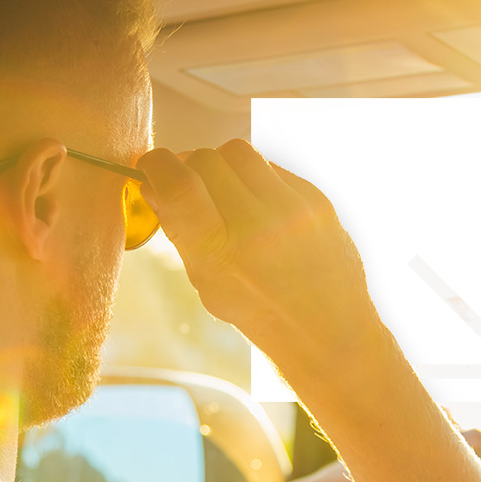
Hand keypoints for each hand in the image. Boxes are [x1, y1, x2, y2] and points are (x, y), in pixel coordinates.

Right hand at [137, 141, 383, 374]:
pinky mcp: (318, 199)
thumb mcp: (207, 283)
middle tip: (191, 185)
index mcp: (222, 254)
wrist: (329, 329)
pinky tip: (261, 205)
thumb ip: (180, 231)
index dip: (156, 165)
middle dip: (189, 167)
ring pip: (239, 152)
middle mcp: (260, 226)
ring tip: (225, 191)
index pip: (178, 184)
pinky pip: (272, 167)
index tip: (151, 165)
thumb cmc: (262, 312)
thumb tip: (154, 183)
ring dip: (222, 165)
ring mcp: (294, 209)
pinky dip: (256, 179)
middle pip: (206, 159)